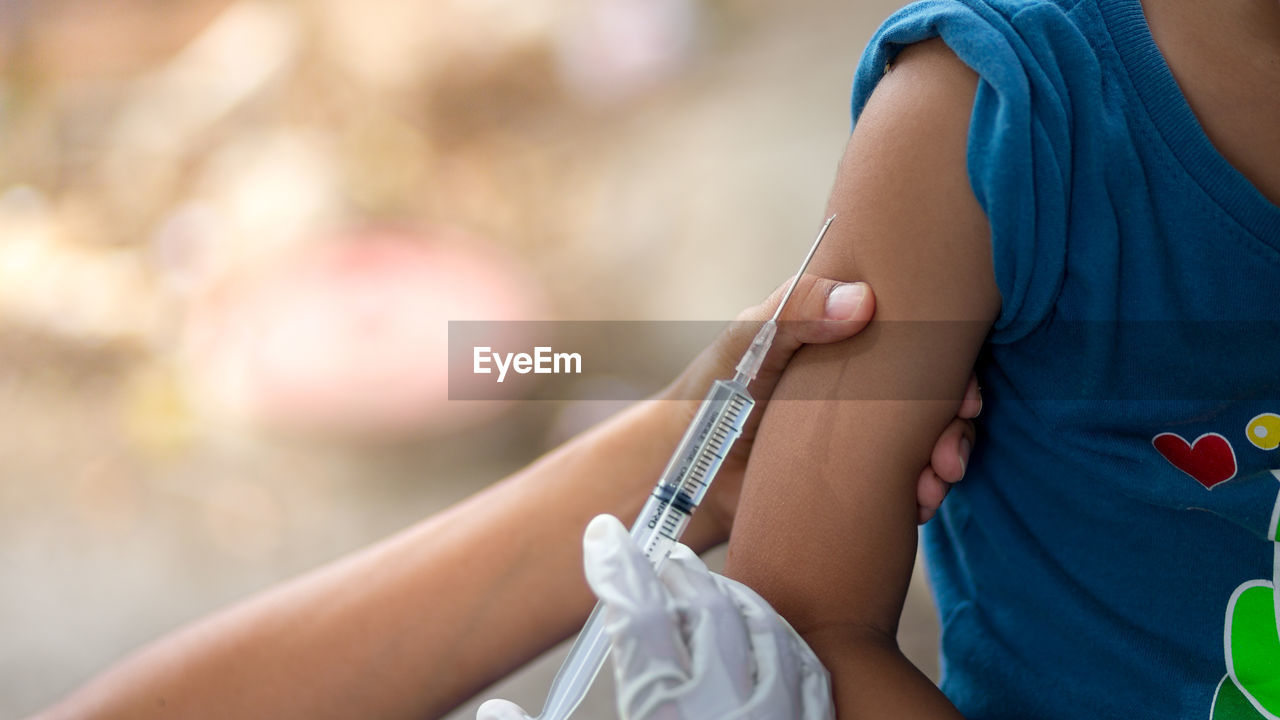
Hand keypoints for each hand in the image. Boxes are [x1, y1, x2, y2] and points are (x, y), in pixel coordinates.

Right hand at [478, 515, 834, 719]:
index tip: (603, 533)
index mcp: (666, 715)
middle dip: (675, 571)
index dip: (616, 564)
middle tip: (652, 555)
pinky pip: (805, 671)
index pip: (637, 612)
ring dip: (732, 595)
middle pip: (707, 606)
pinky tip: (767, 637)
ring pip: (764, 628)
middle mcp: (726, 710)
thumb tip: (494, 708)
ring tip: (706, 582)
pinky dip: (780, 639)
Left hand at [659, 276, 980, 538]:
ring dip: (944, 461)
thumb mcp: (749, 342)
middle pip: (934, 395)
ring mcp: (863, 435)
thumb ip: (795, 312)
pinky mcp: (857, 479)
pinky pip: (904, 483)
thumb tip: (864, 301)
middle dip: (955, 423)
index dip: (949, 363)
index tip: (963, 391)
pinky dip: (921, 494)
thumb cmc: (712, 391)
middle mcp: (864, 384)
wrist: (686, 471)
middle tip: (950, 451)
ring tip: (936, 484)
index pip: (916, 340)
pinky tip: (918, 504)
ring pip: (927, 441)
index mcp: (845, 339)